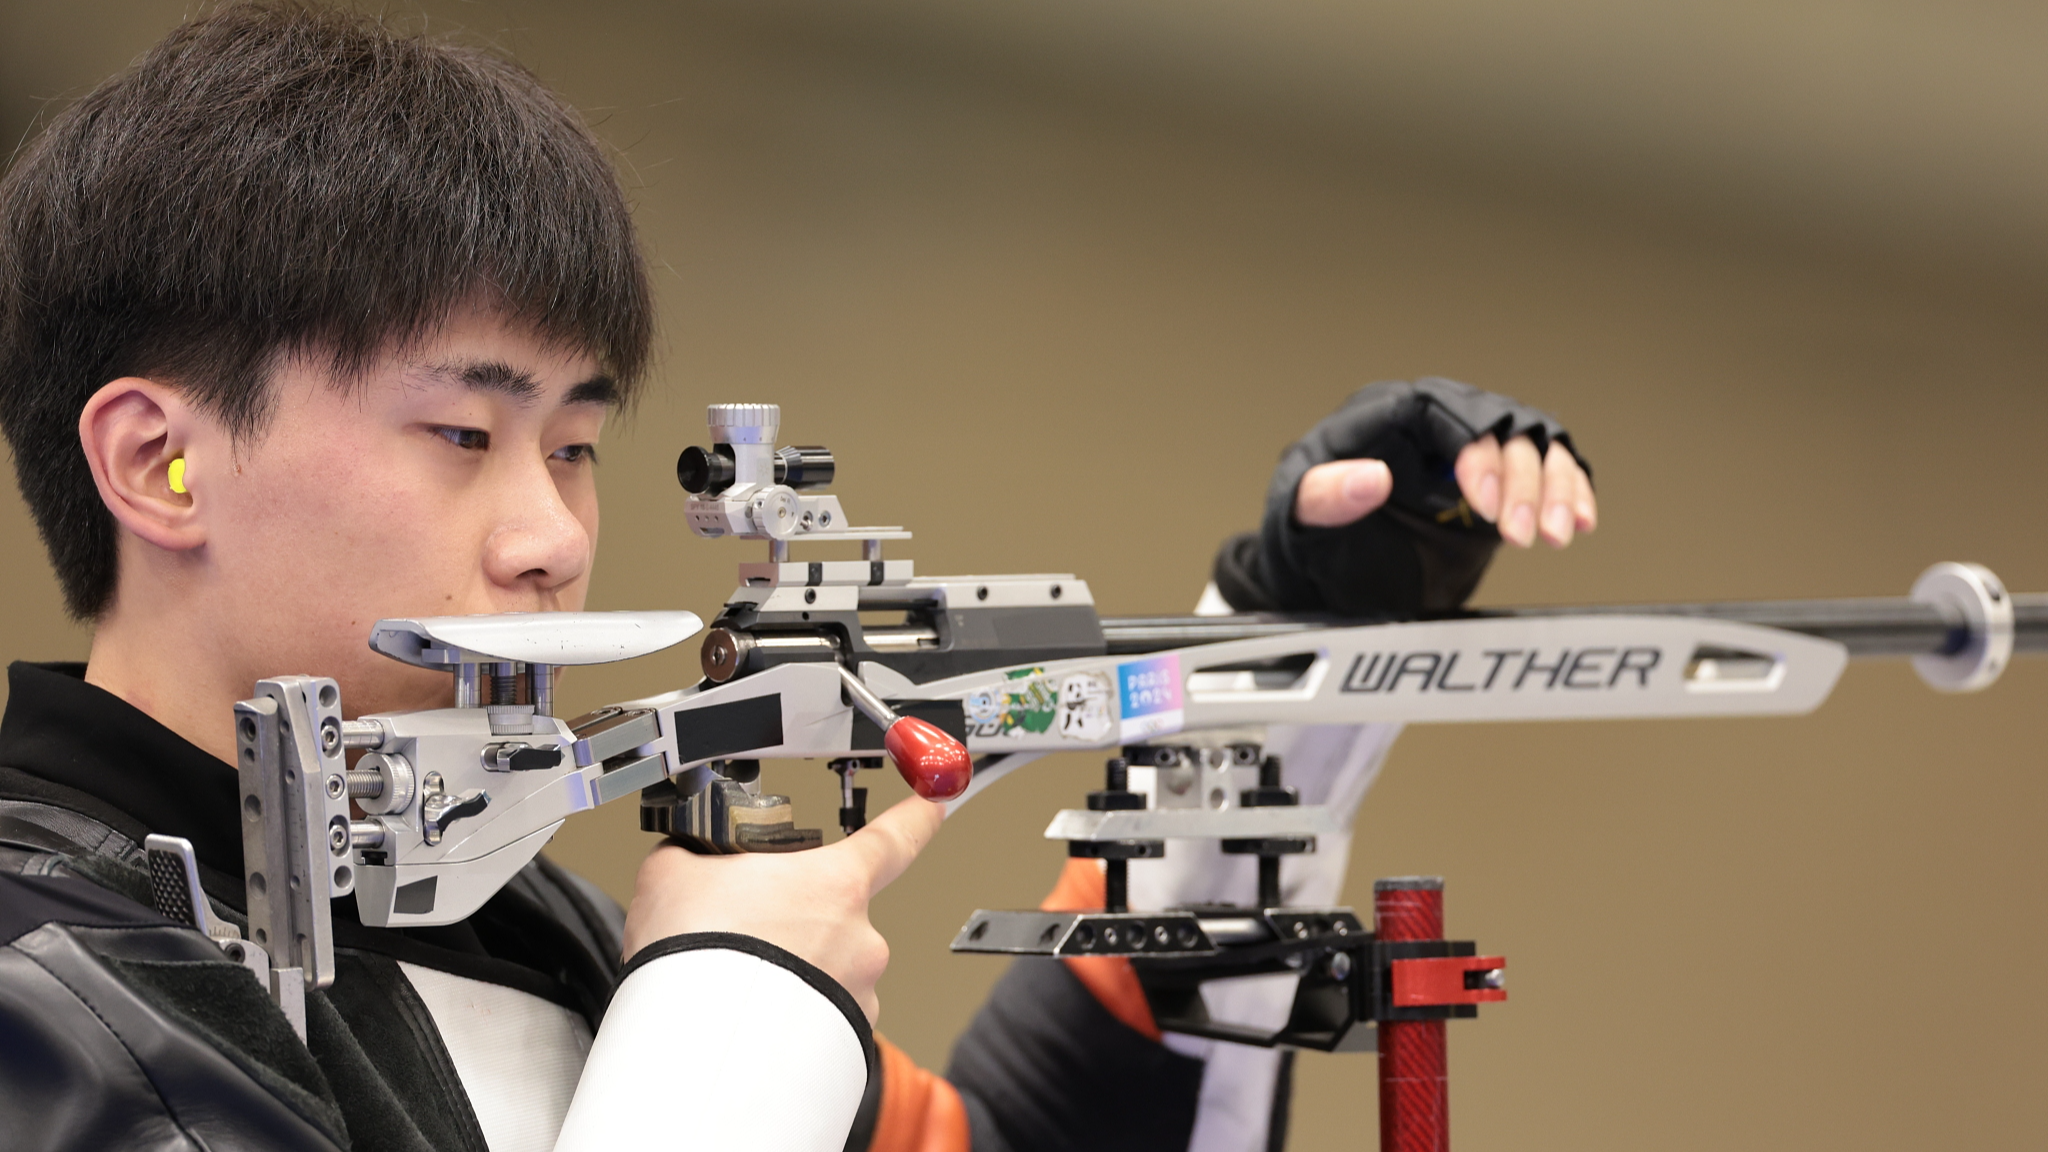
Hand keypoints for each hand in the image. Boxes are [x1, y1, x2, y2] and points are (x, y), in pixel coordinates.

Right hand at [621, 794, 944, 1023]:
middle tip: (747, 932)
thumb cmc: (693, 957)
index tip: (932, 802)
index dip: (916, 815)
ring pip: (829, 970)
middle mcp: (861, 939)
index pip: (898, 836)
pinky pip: (822, 1017)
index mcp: (836, 884)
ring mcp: (858, 994)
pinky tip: (751, 1012)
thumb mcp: (678, 873)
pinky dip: (793, 1013)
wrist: (693, 1046)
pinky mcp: (844, 1042)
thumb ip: (702, 854)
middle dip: (799, 921)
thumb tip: (692, 854)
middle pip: (840, 914)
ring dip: (795, 972)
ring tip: (739, 979)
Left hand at [1211, 378, 1592, 615]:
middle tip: (1519, 534)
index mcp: (1381, 417)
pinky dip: (1567, 488)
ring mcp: (1466, 450)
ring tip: (1555, 535)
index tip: (1484, 502)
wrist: (1324, 567)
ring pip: (1530, 441)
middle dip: (1519, 476)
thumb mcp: (1299, 518)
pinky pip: (1544, 466)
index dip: (1471, 447)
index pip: (1438, 409)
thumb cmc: (1306, 531)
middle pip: (1494, 422)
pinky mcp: (1494, 479)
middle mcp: (1430, 424)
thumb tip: (1369, 478)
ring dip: (1552, 485)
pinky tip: (1579, 518)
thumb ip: (1325, 497)